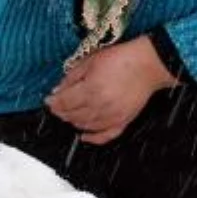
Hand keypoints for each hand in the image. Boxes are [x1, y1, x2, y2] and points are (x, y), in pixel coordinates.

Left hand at [45, 36, 178, 144]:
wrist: (148, 64)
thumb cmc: (121, 59)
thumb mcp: (90, 61)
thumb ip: (71, 77)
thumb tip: (57, 91)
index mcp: (90, 89)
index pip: (64, 103)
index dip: (53, 103)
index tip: (48, 100)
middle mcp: (100, 105)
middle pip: (72, 115)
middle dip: (61, 112)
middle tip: (56, 106)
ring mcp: (113, 116)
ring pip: (85, 126)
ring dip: (73, 121)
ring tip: (68, 114)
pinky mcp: (124, 121)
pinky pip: (105, 135)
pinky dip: (93, 138)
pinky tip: (84, 136)